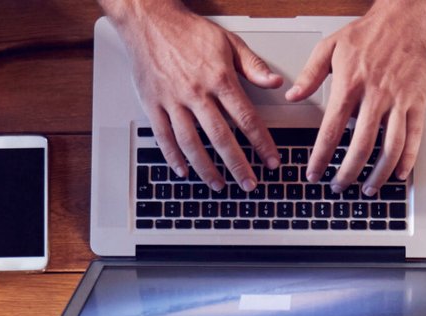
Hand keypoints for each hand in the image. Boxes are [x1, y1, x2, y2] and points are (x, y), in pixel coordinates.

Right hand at [111, 0, 281, 190]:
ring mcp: (172, 100)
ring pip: (191, 142)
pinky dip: (173, 157)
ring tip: (219, 185)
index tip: (271, 161)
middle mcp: (196, 92)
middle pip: (221, 137)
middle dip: (238, 165)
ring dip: (206, 168)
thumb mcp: (228, 41)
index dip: (261, 143)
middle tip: (250, 185)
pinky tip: (184, 171)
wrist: (150, 20)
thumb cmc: (189, 31)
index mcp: (219, 78)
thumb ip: (253, 66)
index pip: (246, 118)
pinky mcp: (153, 103)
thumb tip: (275, 83)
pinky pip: (163, 136)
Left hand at [286, 1, 425, 195]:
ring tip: (368, 188)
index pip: (332, 129)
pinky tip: (397, 173)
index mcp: (350, 83)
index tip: (314, 173)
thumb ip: (310, 74)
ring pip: (390, 147)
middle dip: (348, 172)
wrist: (405, 18)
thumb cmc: (368, 32)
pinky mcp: (418, 101)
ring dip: (378, 173)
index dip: (321, 156)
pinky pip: (414, 137)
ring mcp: (399, 100)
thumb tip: (292, 95)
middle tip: (338, 187)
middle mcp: (375, 95)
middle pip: (361, 145)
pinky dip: (407, 159)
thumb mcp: (330, 46)